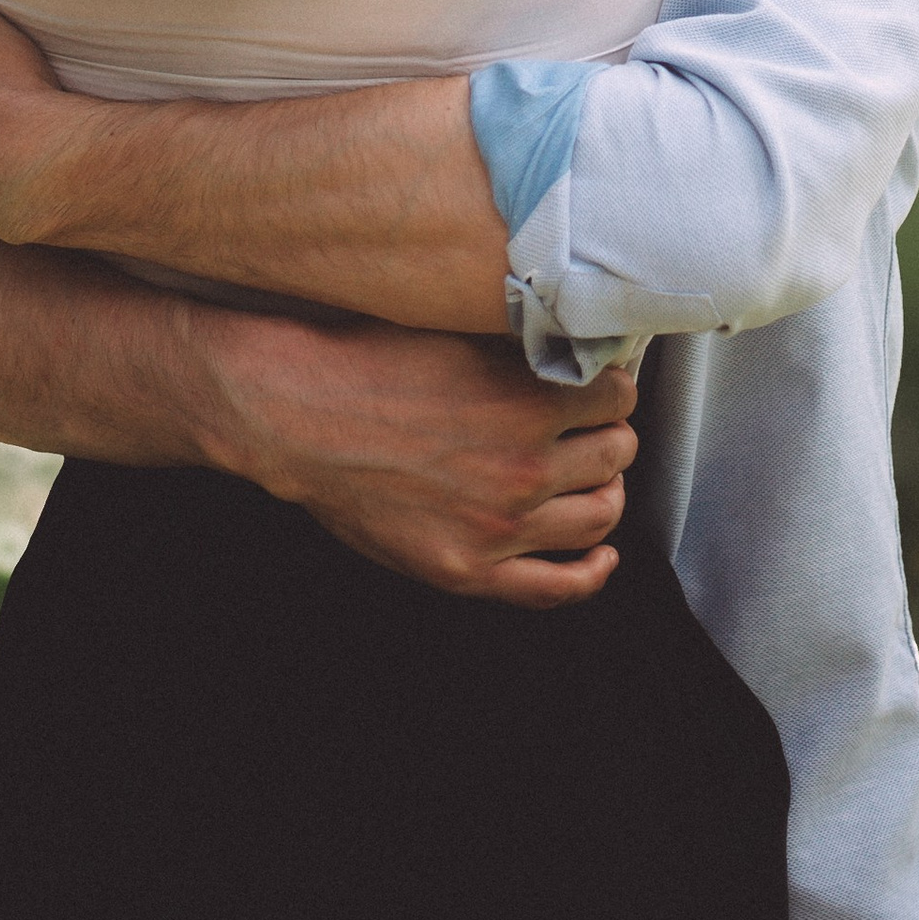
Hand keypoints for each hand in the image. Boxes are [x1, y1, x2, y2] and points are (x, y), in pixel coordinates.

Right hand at [210, 310, 637, 609]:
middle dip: (609, 434)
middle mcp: (525, 469)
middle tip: (590, 426)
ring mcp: (499, 526)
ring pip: (600, 515)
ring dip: (604, 490)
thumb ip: (523, 346)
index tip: (599, 385)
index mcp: (527, 403)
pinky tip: (598, 555)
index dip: (612, 386)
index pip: (620, 396)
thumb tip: (577, 342)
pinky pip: (557, 586)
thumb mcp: (457, 333)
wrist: (298, 417)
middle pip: (616, 454)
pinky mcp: (468, 570)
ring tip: (587, 477)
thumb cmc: (368, 364)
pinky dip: (591, 571)